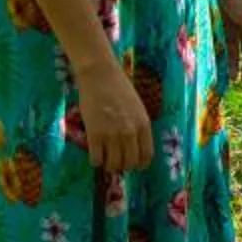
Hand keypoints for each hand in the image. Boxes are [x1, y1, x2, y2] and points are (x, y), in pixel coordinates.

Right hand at [76, 52, 154, 174]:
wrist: (99, 74)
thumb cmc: (118, 87)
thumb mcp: (137, 107)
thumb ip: (137, 126)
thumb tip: (133, 146)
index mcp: (143, 125)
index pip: (146, 156)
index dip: (139, 164)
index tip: (133, 165)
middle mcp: (130, 133)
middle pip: (130, 163)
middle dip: (123, 166)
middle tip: (115, 162)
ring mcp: (112, 135)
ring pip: (113, 165)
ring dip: (109, 166)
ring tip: (104, 160)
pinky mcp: (94, 135)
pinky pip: (96, 159)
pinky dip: (95, 161)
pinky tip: (94, 155)